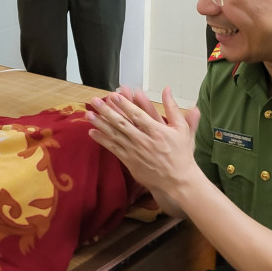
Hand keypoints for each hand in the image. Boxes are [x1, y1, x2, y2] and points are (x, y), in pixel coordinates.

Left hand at [86, 86, 201, 200]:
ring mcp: (135, 151)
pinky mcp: (129, 161)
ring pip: (115, 135)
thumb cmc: (181, 153)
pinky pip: (113, 149)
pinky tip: (92, 132)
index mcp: (157, 131)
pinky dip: (102, 140)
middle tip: (95, 101)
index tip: (114, 96)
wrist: (177, 181)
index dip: (125, 105)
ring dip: (100, 124)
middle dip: (107, 111)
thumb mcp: (182, 129)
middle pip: (122, 123)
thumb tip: (167, 89)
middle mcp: (144, 140)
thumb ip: (173, 108)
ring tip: (89, 114)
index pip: (138, 115)